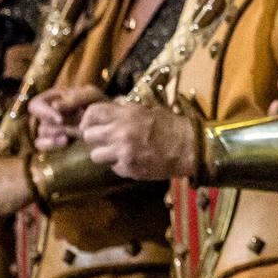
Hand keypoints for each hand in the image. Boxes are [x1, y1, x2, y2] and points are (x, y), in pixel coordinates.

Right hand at [30, 85, 106, 149]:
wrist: (111, 122)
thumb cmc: (100, 104)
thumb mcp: (91, 95)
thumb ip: (75, 98)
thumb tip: (55, 106)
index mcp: (53, 98)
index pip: (36, 104)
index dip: (44, 112)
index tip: (60, 119)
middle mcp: (49, 113)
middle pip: (40, 121)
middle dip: (56, 126)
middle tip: (72, 128)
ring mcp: (51, 127)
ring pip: (42, 133)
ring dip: (56, 135)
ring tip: (70, 136)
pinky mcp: (55, 141)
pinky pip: (41, 144)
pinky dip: (50, 144)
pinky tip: (65, 142)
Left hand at [79, 101, 198, 181]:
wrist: (190, 148)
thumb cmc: (172, 127)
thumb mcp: (150, 111)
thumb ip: (127, 111)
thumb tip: (110, 109)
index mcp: (127, 114)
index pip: (93, 112)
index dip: (88, 120)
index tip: (90, 125)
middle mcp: (121, 132)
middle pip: (88, 136)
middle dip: (96, 139)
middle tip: (107, 140)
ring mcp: (123, 151)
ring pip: (95, 155)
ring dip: (106, 154)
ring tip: (120, 153)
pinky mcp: (127, 168)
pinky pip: (113, 168)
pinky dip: (121, 165)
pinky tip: (135, 160)